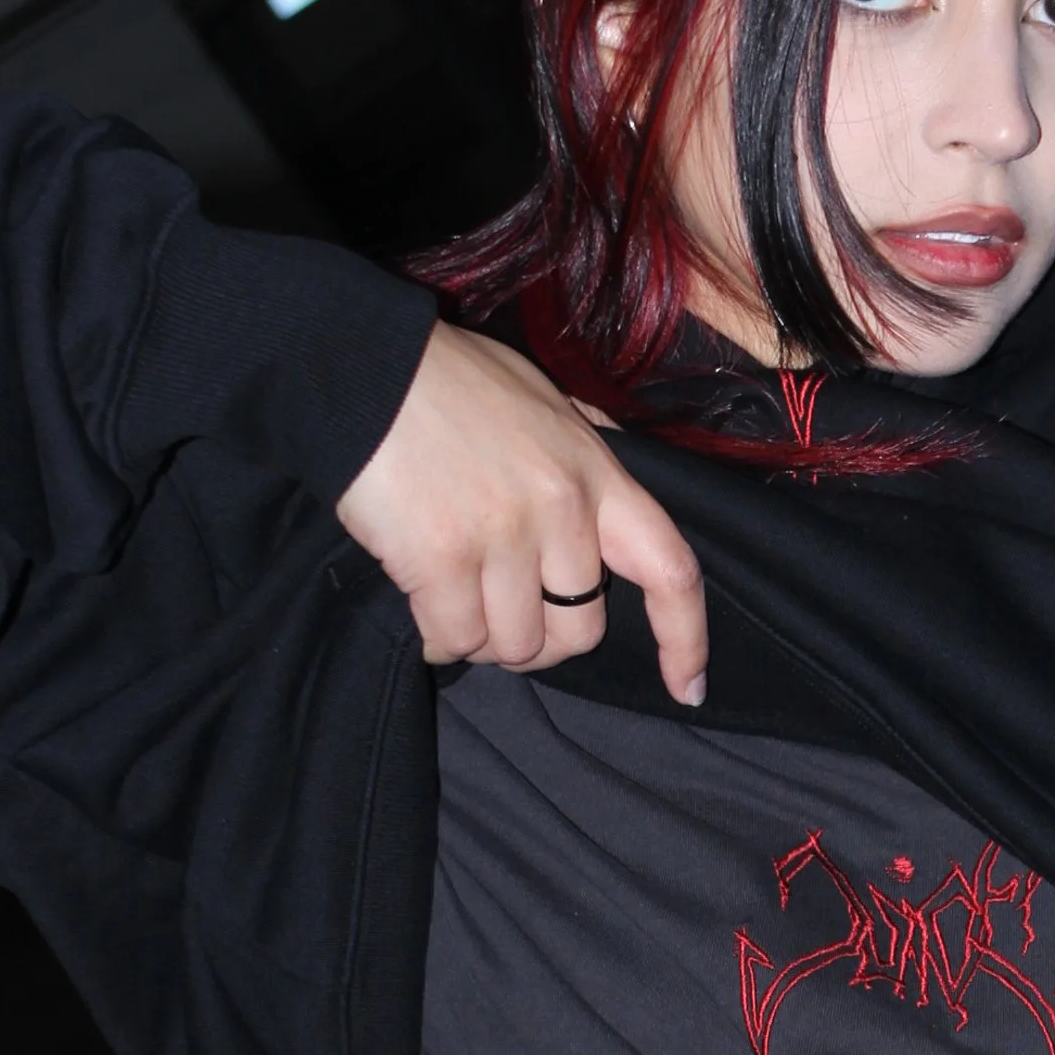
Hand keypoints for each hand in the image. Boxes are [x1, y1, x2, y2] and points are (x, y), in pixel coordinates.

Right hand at [335, 321, 706, 698]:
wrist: (366, 367)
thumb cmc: (451, 384)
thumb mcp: (545, 405)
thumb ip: (587, 463)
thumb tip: (612, 517)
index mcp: (597, 473)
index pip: (670, 569)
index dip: (685, 639)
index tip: (688, 688)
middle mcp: (562, 509)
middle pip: (580, 633)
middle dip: (542, 641)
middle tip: (505, 617)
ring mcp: (504, 536)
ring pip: (513, 646)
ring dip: (482, 639)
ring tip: (454, 598)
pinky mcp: (443, 559)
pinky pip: (455, 640)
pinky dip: (438, 640)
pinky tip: (423, 608)